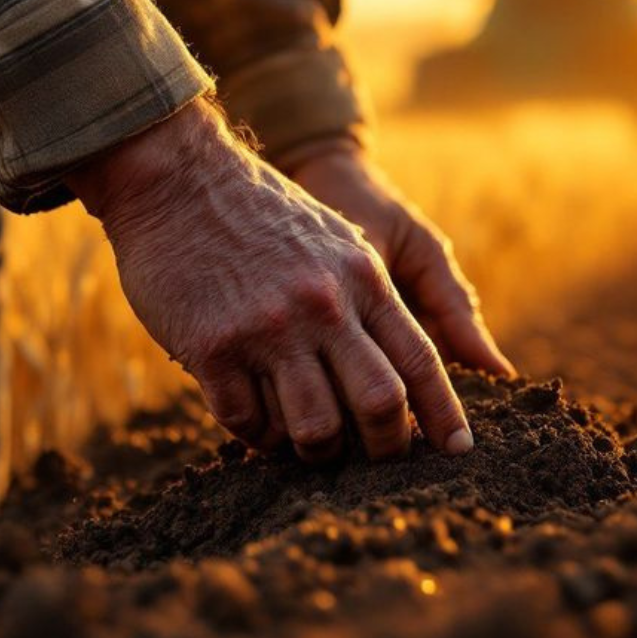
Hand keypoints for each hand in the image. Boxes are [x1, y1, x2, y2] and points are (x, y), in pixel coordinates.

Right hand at [67, 100, 473, 462]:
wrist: (178, 180)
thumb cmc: (262, 216)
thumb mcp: (336, 241)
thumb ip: (371, 299)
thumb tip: (403, 368)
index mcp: (363, 278)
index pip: (420, 360)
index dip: (444, 414)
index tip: (458, 450)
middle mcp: (324, 306)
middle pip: (380, 404)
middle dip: (386, 447)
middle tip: (376, 457)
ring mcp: (268, 328)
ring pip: (316, 428)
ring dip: (318, 449)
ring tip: (311, 442)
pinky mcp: (213, 347)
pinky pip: (248, 423)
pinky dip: (260, 437)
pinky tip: (259, 423)